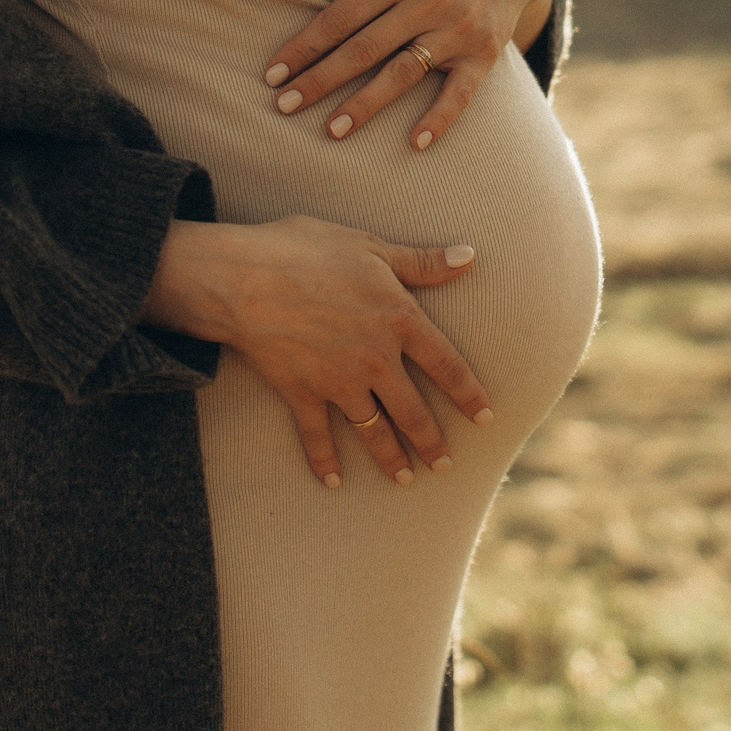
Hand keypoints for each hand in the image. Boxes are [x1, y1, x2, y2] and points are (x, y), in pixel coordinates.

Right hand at [141, 218, 493, 487]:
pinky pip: (317, 436)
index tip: (485, 417)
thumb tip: (469, 256)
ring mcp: (338, 382)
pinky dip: (324, 461)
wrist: (244, 278)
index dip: (468, 393)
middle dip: (432, 442)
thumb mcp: (371, 248)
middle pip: (413, 411)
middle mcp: (376, 359)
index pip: (446, 364)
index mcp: (399, 320)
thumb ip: (422, 261)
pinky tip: (332, 481)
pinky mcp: (302, 394)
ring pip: (373, 430)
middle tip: (444, 465)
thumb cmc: (306, 250)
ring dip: (390, 458)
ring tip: (404, 479)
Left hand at [264, 0, 554, 150]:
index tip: (273, 72)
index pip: (339, 17)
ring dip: (366, 105)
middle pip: (363, 49)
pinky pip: (461, 92)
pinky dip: (440, 118)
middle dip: (321, 80)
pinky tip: (415, 143)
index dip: (304, 46)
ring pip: (403, 73)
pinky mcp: (484, 53)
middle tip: (284, 106)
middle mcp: (426, 2)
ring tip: (332, 130)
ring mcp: (456, 31)